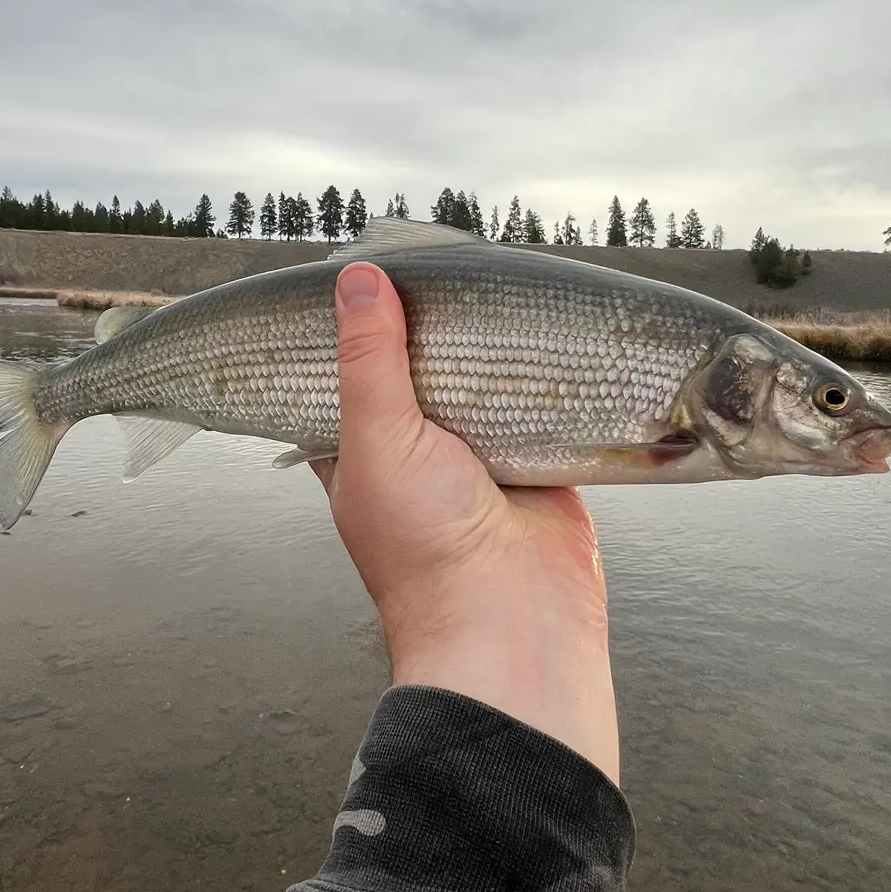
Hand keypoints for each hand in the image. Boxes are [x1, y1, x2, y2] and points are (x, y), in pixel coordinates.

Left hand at [312, 262, 619, 782]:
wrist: (514, 624)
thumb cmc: (425, 551)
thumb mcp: (378, 441)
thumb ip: (369, 360)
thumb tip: (357, 279)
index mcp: (359, 453)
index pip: (346, 377)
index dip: (352, 331)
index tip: (364, 276)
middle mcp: (417, 454)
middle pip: (421, 373)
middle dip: (432, 331)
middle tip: (442, 268)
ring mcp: (479, 459)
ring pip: (482, 385)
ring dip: (491, 351)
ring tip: (493, 285)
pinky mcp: (538, 462)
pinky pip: (539, 406)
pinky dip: (543, 378)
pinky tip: (545, 333)